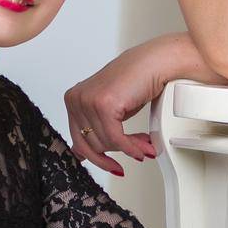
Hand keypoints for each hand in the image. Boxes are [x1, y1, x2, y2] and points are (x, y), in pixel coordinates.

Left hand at [64, 38, 175, 174]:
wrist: (155, 62)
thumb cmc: (136, 79)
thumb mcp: (109, 107)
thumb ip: (94, 126)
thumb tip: (81, 153)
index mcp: (73, 99)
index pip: (77, 140)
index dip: (98, 157)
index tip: (111, 165)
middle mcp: (76, 98)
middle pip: (91, 145)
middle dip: (117, 154)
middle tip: (136, 152)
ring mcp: (88, 101)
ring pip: (105, 143)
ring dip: (129, 150)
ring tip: (144, 147)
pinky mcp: (104, 105)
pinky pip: (116, 139)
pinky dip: (130, 148)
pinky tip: (141, 149)